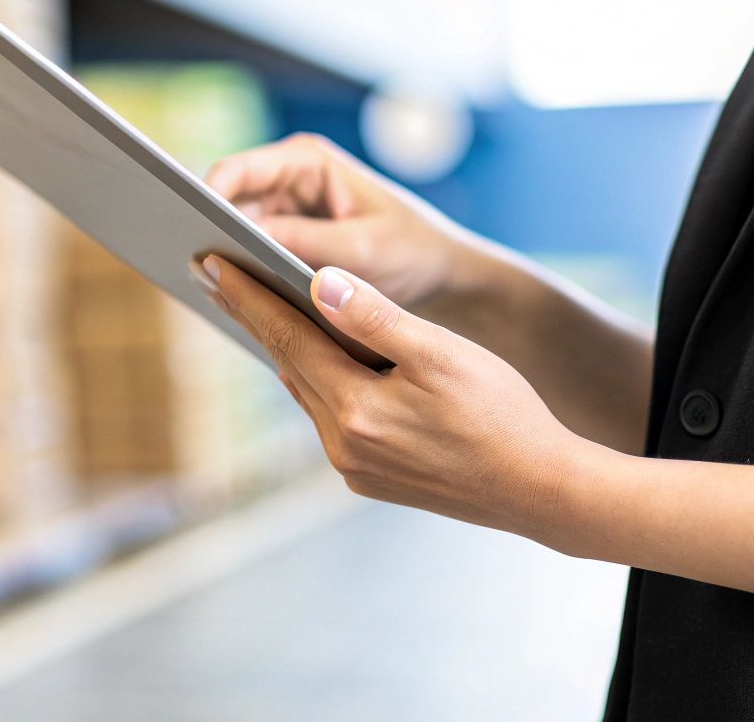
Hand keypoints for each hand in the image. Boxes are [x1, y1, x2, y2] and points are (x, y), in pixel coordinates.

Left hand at [197, 254, 594, 541]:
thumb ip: (375, 318)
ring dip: (290, 352)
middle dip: (259, 319)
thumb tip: (318, 281)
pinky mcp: (371, 479)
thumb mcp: (441, 353)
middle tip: (223, 277)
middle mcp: (342, 445)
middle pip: (289, 365)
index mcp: (356, 409)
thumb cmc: (501, 415)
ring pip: (309, 393)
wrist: (541, 489)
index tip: (212, 263)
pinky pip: (332, 419)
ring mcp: (354, 467)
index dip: (249, 296)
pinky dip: (322, 384)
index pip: (287, 337)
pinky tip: (321, 362)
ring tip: (264, 311)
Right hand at [205, 133, 477, 308]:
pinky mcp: (289, 246)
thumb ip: (304, 245)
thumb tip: (245, 247)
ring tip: (204, 291)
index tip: (188, 232)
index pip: (236, 172)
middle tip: (188, 268)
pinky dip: (244, 277)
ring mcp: (286, 213)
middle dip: (210, 233)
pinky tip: (231, 305)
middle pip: (228, 203)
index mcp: (307, 162)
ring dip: (225, 259)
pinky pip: (252, 258)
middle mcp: (289, 180)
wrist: (445, 277)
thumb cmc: (413, 251)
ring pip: (235, 234)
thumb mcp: (362, 250)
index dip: (205, 199)